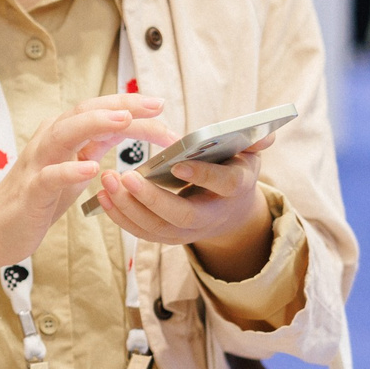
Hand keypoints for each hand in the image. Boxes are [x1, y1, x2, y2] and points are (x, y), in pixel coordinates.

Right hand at [0, 94, 171, 311]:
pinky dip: (69, 170)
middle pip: (84, 112)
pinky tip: (91, 168)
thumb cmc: (38, 198)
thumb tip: (128, 123)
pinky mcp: (30, 192)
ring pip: (64, 134)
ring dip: (94, 124)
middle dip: (121, 106)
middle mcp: (48, 141)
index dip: (130, 105)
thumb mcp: (73, 166)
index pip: (98, 110)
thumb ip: (95, 144)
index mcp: (62, 135)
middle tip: (155, 105)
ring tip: (123, 121)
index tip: (161, 106)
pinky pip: (49, 177)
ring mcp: (37, 165)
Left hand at [93, 137, 274, 280]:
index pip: (222, 184)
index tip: (179, 163)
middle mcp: (210, 217)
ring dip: (127, 207)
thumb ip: (255, 140)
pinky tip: (103, 196)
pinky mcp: (166, 236)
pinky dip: (120, 216)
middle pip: (180, 215)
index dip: (203, 175)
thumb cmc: (234, 171)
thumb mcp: (249, 155)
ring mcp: (186, 232)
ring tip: (107, 181)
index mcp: (234, 189)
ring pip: (155, 228)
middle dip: (151, 198)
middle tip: (125, 176)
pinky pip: (140, 232)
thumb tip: (266, 132)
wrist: (229, 211)